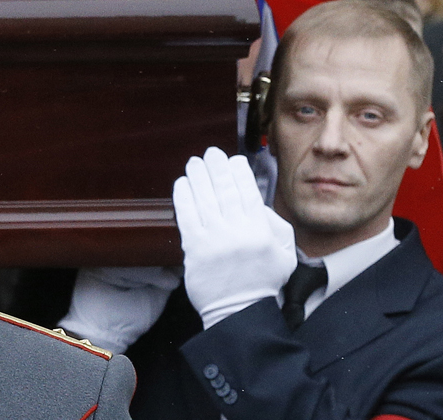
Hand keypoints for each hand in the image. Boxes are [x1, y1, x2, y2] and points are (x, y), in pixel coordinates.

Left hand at [173, 147, 296, 328]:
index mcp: (260, 232)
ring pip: (204, 199)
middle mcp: (237, 232)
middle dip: (217, 168)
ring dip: (198, 177)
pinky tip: (182, 184)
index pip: (248, 193)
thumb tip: (257, 203)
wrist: (239, 312)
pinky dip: (183, 197)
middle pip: (224, 191)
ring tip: (194, 163)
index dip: (239, 173)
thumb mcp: (284, 254)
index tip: (233, 160)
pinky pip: (186, 216)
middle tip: (211, 153)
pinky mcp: (194, 248)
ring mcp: (213, 239)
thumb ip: (275, 225)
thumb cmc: (262, 282)